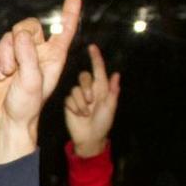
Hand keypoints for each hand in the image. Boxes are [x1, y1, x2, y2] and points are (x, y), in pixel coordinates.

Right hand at [0, 0, 82, 158]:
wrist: (9, 118)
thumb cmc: (27, 105)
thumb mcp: (32, 82)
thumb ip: (28, 57)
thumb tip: (20, 36)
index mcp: (53, 56)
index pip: (64, 30)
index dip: (70, 13)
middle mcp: (38, 52)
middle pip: (28, 26)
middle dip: (17, 41)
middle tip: (14, 64)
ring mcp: (20, 55)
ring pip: (8, 37)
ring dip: (3, 56)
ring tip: (8, 74)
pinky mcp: (4, 59)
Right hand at [62, 42, 119, 157]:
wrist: (89, 138)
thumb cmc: (103, 123)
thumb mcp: (110, 108)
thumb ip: (113, 91)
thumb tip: (116, 74)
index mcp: (102, 88)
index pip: (98, 70)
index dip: (95, 58)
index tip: (92, 47)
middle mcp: (90, 89)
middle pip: (84, 77)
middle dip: (86, 88)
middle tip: (91, 102)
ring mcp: (79, 96)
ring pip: (75, 89)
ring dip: (81, 103)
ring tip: (86, 113)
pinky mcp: (69, 102)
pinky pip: (69, 98)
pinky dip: (74, 107)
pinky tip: (78, 115)